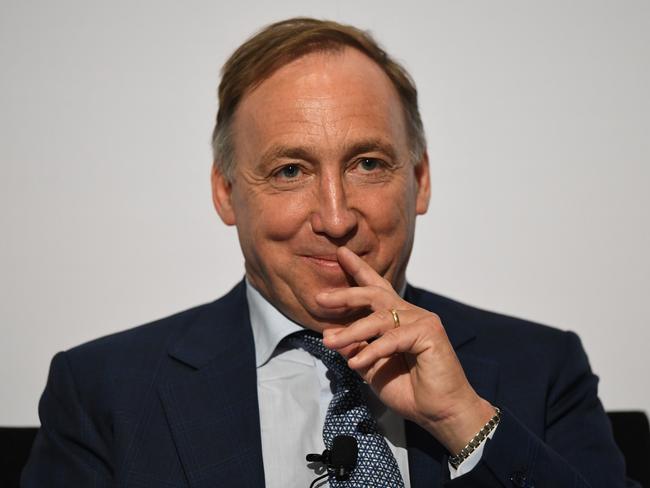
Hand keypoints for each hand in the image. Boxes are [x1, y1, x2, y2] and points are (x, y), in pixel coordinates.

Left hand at [318, 246, 495, 453]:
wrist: (440, 412)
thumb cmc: (410, 390)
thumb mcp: (372, 368)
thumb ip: (354, 350)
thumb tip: (329, 334)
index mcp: (398, 319)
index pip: (376, 289)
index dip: (359, 270)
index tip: (341, 254)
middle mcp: (410, 314)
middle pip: (375, 295)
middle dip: (346, 295)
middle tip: (320, 298)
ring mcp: (422, 320)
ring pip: (379, 319)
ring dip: (351, 331)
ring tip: (331, 342)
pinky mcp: (430, 333)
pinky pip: (392, 338)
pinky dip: (372, 351)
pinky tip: (356, 362)